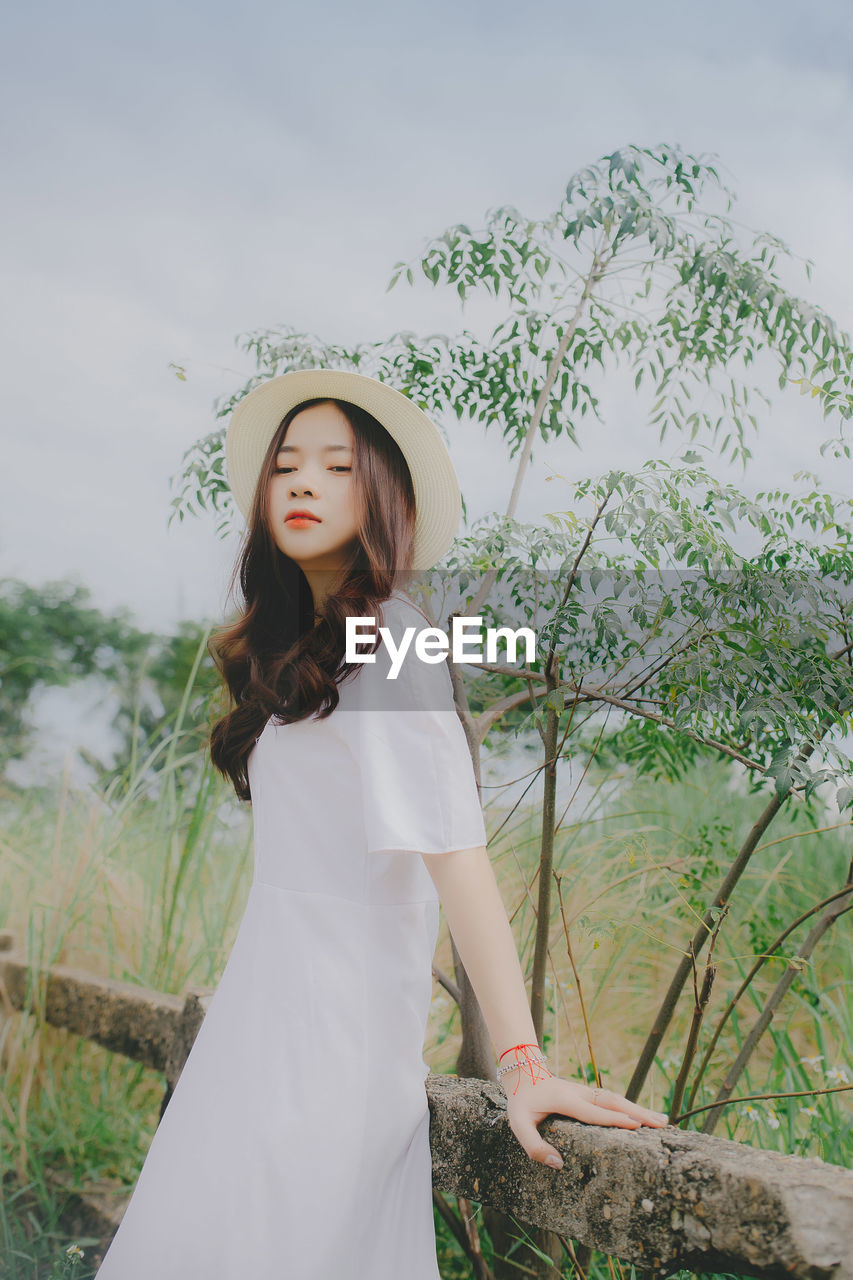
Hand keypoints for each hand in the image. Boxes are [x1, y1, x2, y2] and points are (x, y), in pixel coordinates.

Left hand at [502, 1070, 668, 1170]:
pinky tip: (643, 1116)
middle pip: (612, 1102)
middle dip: (637, 1112)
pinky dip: (630, 1107)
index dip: (613, 1119)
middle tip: (661, 1123)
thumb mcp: (518, 1125)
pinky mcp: (589, 1094)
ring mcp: (586, 1091)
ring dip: (638, 1109)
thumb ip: (534, 1146)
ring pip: (616, 1099)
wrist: (523, 1072)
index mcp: (565, 1100)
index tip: (635, 1125)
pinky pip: (612, 1100)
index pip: (593, 1111)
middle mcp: (580, 1093)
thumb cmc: (522, 1103)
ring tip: (662, 1120)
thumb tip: (559, 1164)